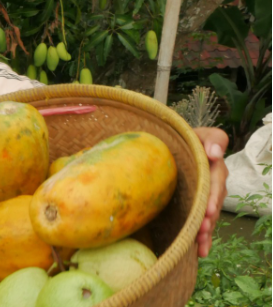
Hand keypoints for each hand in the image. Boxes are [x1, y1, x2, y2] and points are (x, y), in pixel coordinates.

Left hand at [193, 127, 229, 257]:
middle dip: (208, 217)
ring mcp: (206, 195)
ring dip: (206, 229)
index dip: (213, 195)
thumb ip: (212, 138)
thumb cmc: (183, 138)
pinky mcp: (197, 206)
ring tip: (199, 242)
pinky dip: (202, 238)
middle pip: (214, 201)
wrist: (168, 147)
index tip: (209, 210)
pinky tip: (200, 251)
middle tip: (201, 228)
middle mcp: (214, 182)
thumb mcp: (197, 133)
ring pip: (209, 215)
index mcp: (214, 165)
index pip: (217, 180)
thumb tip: (216, 152)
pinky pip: (203, 222)